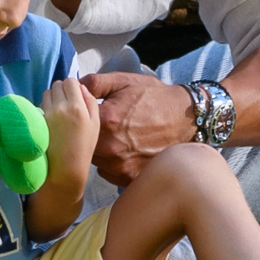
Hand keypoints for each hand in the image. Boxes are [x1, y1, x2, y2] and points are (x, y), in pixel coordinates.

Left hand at [39, 76, 95, 168]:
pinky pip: (39, 105)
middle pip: (56, 84)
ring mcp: (46, 114)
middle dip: (61, 90)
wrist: (64, 169)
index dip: (72, 86)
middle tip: (66, 104)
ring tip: (57, 112)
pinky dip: (44, 108)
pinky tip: (49, 120)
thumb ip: (90, 101)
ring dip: (51, 98)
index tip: (74, 96)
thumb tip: (81, 87)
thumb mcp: (95, 124)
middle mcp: (60, 107)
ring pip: (46, 93)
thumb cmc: (83, 148)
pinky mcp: (36, 121)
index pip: (70, 81)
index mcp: (77, 107)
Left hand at [79, 71, 195, 184]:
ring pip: (95, 161)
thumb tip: (73, 86)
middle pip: (83, 146)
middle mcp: (111, 147)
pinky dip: (111, 164)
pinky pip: (109, 174)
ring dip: (99, 152)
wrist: (186, 118)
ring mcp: (121, 165)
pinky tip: (122, 152)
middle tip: (102, 129)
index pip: (76, 126)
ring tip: (114, 140)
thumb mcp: (124, 81)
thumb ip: (94, 83)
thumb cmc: (154, 97)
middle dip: (88, 137)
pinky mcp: (130, 178)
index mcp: (106, 121)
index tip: (86, 117)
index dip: (78, 121)